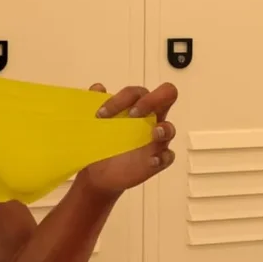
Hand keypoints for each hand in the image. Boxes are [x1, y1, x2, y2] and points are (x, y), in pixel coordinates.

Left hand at [76, 82, 177, 198]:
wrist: (97, 173)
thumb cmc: (99, 142)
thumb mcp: (92, 124)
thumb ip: (93, 103)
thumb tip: (97, 88)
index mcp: (135, 106)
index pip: (137, 92)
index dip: (122, 98)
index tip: (101, 114)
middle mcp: (150, 119)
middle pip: (166, 96)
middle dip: (152, 100)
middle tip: (133, 114)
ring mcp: (156, 140)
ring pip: (169, 128)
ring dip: (163, 128)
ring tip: (152, 133)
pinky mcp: (157, 160)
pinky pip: (168, 156)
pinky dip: (162, 157)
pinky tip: (151, 161)